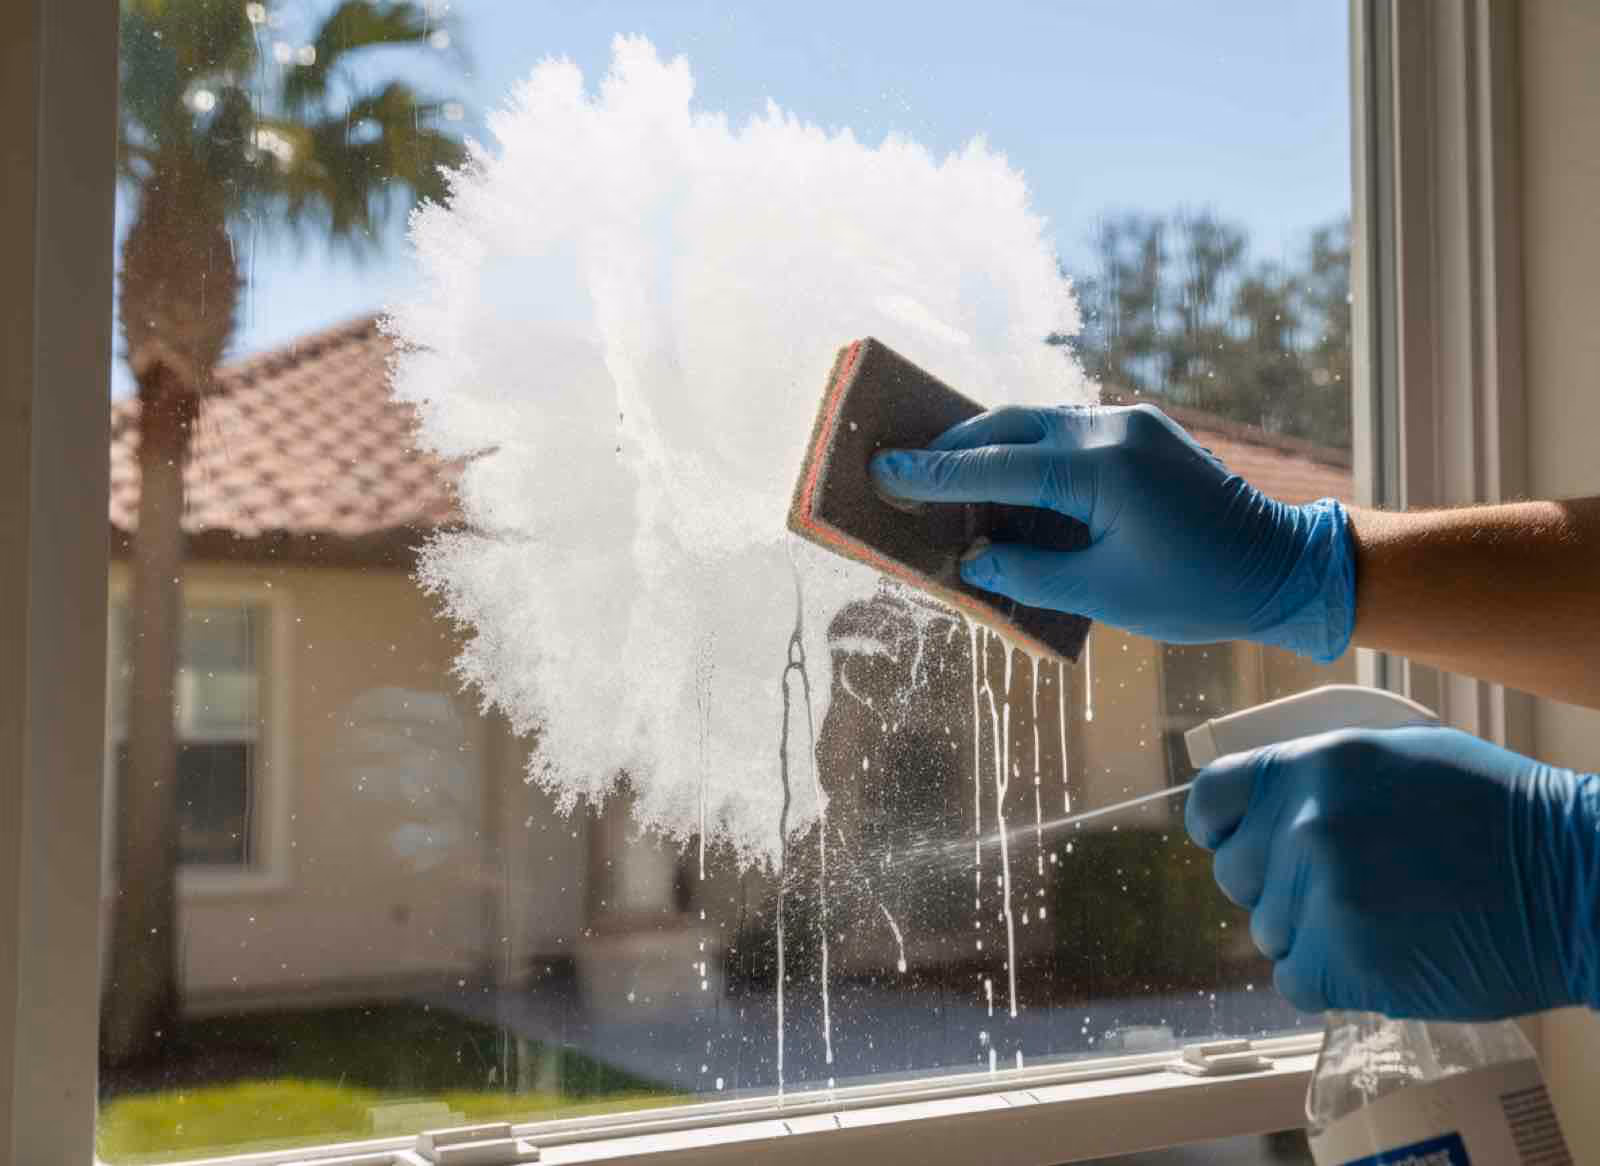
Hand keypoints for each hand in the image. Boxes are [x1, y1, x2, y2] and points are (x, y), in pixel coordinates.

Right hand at [869, 403, 1354, 660]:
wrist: (1283, 567)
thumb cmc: (1196, 590)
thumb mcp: (1101, 593)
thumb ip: (1025, 573)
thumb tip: (970, 560)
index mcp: (1100, 470)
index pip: (993, 467)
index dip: (932, 475)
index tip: (882, 472)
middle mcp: (1112, 429)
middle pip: (1008, 425)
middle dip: (952, 450)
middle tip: (905, 475)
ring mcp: (1130, 422)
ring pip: (1036, 421)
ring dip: (989, 447)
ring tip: (948, 480)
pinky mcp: (1142, 429)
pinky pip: (1066, 429)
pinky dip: (1027, 450)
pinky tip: (1007, 479)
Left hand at [1185, 724, 1599, 1019]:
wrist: (1577, 883)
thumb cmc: (1500, 816)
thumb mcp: (1401, 757)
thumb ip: (1321, 778)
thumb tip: (1260, 802)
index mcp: (1315, 765)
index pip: (1212, 800)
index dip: (1222, 827)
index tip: (1236, 842)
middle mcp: (1307, 823)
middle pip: (1236, 875)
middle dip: (1278, 886)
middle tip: (1345, 888)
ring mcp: (1323, 893)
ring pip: (1268, 931)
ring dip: (1312, 934)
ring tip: (1382, 919)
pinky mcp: (1344, 960)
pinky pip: (1294, 980)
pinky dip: (1329, 980)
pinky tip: (1380, 957)